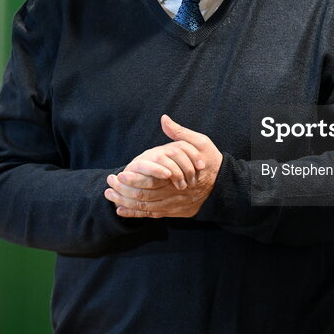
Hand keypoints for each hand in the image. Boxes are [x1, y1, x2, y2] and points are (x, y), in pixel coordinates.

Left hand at [105, 115, 222, 217]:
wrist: (224, 184)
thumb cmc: (211, 161)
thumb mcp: (199, 142)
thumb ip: (180, 133)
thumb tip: (164, 119)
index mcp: (179, 177)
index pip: (151, 180)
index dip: (134, 179)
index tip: (120, 173)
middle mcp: (175, 193)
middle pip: (145, 196)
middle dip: (124, 192)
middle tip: (108, 185)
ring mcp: (174, 204)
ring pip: (146, 207)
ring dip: (126, 203)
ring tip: (110, 196)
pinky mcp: (175, 211)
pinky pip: (152, 214)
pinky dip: (136, 214)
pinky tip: (121, 210)